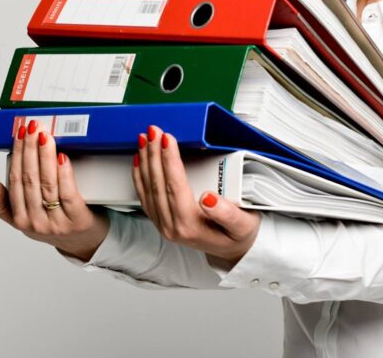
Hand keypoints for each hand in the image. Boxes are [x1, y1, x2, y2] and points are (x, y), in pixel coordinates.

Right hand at [0, 119, 109, 261]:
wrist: (84, 244)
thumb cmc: (54, 224)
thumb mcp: (25, 219)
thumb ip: (5, 204)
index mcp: (20, 220)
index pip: (15, 182)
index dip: (17, 156)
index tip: (19, 134)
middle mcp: (36, 223)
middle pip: (29, 180)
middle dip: (29, 150)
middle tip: (32, 127)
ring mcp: (57, 223)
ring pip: (47, 184)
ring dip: (44, 157)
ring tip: (44, 136)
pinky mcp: (78, 220)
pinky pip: (68, 194)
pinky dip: (63, 173)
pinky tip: (62, 158)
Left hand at [135, 125, 260, 266]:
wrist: (233, 251)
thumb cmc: (238, 235)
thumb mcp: (242, 225)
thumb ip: (226, 214)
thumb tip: (208, 199)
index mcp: (189, 225)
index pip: (175, 186)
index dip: (169, 160)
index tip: (166, 139)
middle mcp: (172, 227)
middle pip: (158, 184)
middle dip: (154, 154)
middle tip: (153, 131)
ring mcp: (164, 225)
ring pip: (148, 188)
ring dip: (145, 161)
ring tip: (144, 139)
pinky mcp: (161, 222)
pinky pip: (145, 196)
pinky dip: (139, 176)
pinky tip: (139, 162)